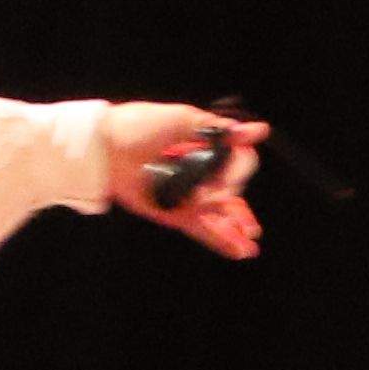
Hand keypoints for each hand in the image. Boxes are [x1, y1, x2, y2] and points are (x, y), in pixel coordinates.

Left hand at [98, 102, 267, 256]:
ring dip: (237, 227)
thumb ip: (223, 130)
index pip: (236, 163)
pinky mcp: (175, 214)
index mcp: (204, 149)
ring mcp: (187, 196)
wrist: (109, 147)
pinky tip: (240, 250)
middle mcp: (198, 174)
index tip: (236, 166)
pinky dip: (221, 241)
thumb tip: (259, 131)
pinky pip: (202, 230)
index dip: (240, 169)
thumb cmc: (142, 127)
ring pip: (221, 216)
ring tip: (250, 240)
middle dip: (239, 201)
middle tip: (226, 195)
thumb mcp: (186, 119)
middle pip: (232, 194)